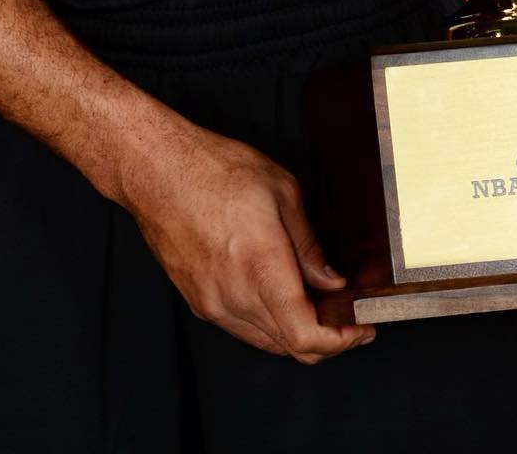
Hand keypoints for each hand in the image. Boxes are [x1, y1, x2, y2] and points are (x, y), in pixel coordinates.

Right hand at [119, 118, 375, 361]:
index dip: (341, 341)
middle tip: (348, 316)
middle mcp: (234, 295)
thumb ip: (309, 244)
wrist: (156, 171)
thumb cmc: (214, 169)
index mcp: (261, 266)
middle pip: (290, 346)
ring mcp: (212, 303)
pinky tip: (279, 295)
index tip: (361, 328)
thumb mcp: (281, 191)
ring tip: (317, 303)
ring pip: (266, 341)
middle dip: (327, 338)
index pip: (305, 336)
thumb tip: (331, 281)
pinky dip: (268, 322)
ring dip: (296, 331)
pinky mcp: (198, 301)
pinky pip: (242, 327)